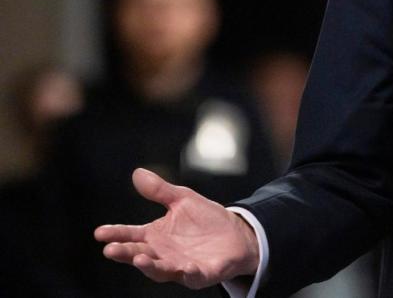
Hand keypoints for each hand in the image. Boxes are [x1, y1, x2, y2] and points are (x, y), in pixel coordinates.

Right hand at [94, 168, 259, 288]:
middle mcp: (163, 254)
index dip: (116, 234)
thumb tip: (137, 173)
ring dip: (149, 266)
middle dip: (125, 253)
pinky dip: (188, 273)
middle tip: (110, 249)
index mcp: (155, 236)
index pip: (131, 235)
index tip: (100, 232)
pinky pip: (193, 276)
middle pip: (140, 254)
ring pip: (161, 270)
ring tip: (139, 259)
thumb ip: (160, 190)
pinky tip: (184, 268)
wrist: (237, 234)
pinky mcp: (201, 274)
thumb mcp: (182, 200)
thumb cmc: (205, 219)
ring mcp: (180, 266)